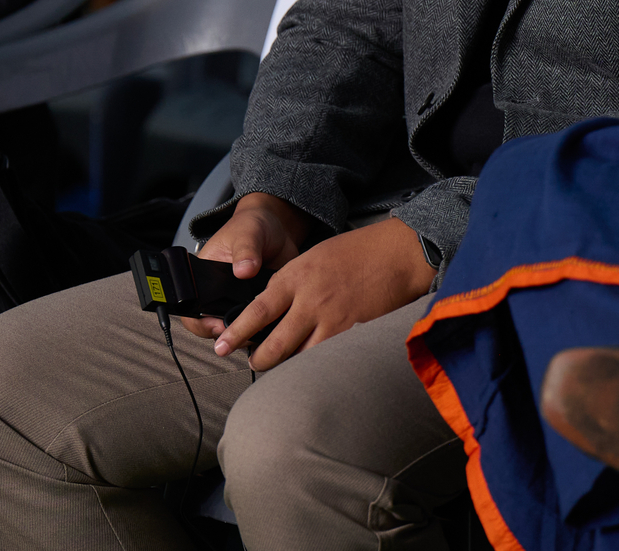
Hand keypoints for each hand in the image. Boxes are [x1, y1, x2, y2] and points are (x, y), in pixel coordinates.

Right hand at [180, 191, 309, 337]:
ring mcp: (240, 302)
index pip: (193, 312)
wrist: (278, 227)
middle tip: (245, 331)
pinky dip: (268, 327)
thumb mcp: (247, 233)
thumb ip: (245, 250)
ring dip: (249, 333)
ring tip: (263, 328)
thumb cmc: (253, 226)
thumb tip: (244, 270)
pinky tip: (278, 320)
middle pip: (215, 328)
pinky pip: (260, 325)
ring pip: (239, 331)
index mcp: (206, 277)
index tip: (219, 326)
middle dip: (228, 334)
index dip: (202, 324)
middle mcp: (221, 294)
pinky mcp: (261, 306)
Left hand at [205, 215, 435, 370]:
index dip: (237, 332)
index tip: (222, 346)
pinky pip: (327, 358)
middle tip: (252, 362)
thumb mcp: (312, 258)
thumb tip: (268, 308)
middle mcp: (311, 301)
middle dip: (259, 359)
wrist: (397, 253)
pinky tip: (310, 367)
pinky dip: (315, 365)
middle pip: (275, 344)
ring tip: (280, 368)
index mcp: (296, 277)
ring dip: (287, 366)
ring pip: (300, 358)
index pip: (258, 310)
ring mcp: (334, 321)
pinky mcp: (353, 334)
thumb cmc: (355, 251)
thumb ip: (289, 282)